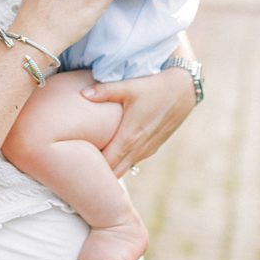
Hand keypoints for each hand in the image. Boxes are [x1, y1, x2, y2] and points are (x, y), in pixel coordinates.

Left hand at [81, 68, 196, 177]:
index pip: (107, 164)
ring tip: (92, 160)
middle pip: (115, 172)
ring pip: (125, 168)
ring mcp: (147, 150)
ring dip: (111, 167)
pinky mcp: (153, 147)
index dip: (92, 167)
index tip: (76, 164)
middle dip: (99, 172)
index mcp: (129, 138)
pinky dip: (121, 160)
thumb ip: (104, 91)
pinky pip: (133, 160)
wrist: (183, 91)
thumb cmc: (154, 88)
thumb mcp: (129, 87)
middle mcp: (139, 149)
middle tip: (80, 166)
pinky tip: (111, 151)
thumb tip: (83, 94)